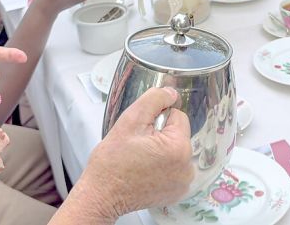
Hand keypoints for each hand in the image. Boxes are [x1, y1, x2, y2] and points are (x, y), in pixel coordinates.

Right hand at [78, 87, 192, 217]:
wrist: (101, 195)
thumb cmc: (111, 161)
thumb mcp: (130, 120)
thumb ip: (154, 100)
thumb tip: (172, 93)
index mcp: (179, 148)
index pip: (177, 116)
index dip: (157, 120)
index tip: (141, 133)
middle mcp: (188, 168)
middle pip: (178, 135)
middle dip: (160, 136)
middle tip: (138, 147)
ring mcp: (184, 183)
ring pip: (176, 150)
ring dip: (161, 151)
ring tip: (140, 161)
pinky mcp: (177, 192)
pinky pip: (175, 168)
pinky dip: (162, 167)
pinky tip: (145, 173)